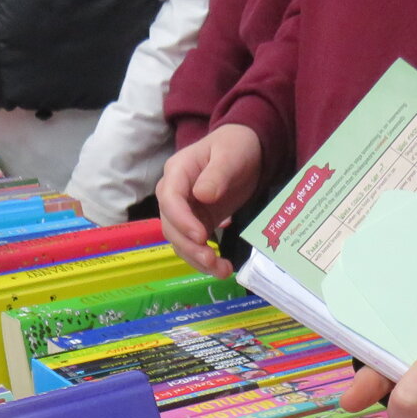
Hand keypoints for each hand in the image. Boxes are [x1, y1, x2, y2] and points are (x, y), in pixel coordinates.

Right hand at [156, 124, 262, 275]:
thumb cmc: (236, 146)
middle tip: (212, 260)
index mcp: (177, 172)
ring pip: (180, 241)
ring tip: (222, 271)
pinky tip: (222, 268)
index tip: (202, 237)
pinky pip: (194, 245)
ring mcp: (184, 211)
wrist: (247, 151)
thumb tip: (202, 195)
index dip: (182, 221)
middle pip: (171, 226)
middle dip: (189, 247)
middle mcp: (174, 194)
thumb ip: (216, 174)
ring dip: (197, 260)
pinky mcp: (196, 223)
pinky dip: (205, 260)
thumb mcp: (230, 155)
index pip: (170, 199)